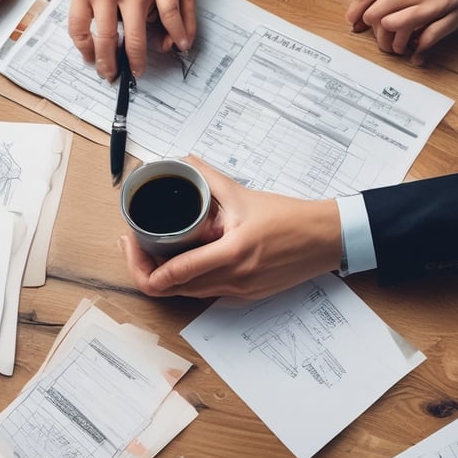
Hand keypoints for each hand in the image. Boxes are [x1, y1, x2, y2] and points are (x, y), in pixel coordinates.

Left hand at [119, 156, 341, 299]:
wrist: (326, 239)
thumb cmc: (291, 219)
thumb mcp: (243, 194)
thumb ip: (207, 177)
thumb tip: (182, 162)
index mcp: (230, 254)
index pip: (171, 276)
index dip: (140, 265)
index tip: (131, 243)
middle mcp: (232, 279)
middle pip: (170, 290)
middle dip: (145, 269)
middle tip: (135, 244)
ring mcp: (238, 292)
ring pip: (186, 293)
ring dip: (165, 277)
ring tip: (154, 250)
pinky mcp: (245, 295)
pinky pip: (206, 292)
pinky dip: (187, 280)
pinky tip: (182, 259)